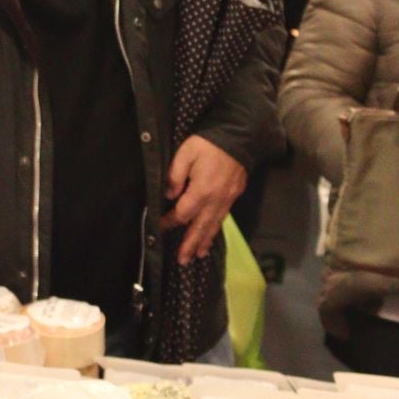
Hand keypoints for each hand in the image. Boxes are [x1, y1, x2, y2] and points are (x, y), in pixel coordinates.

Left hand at [161, 135, 247, 264]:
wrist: (239, 137)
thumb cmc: (207, 144)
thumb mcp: (185, 153)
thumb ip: (175, 176)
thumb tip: (169, 197)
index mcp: (201, 191)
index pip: (183, 213)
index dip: (170, 222)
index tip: (160, 227)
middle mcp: (216, 200)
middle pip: (200, 227)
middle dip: (190, 244)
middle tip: (183, 260)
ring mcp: (227, 199)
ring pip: (214, 225)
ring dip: (204, 241)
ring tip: (197, 255)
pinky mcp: (234, 196)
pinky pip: (223, 217)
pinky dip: (216, 229)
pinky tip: (211, 235)